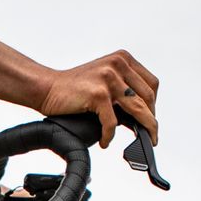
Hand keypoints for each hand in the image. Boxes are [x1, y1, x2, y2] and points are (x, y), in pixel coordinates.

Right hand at [33, 50, 158, 147]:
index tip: (150, 118)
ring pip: (137, 109)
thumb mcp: (104, 80)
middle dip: (151, 119)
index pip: (151, 83)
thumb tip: (139, 115)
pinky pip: (112, 121)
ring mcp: (108, 78)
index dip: (153, 104)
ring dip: (144, 128)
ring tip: (143, 139)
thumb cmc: (73, 88)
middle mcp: (118, 64)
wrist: (47, 88)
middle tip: (151, 134)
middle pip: (147, 97)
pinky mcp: (98, 94)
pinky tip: (105, 141)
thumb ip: (121, 90)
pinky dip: (110, 135)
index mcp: (123, 59)